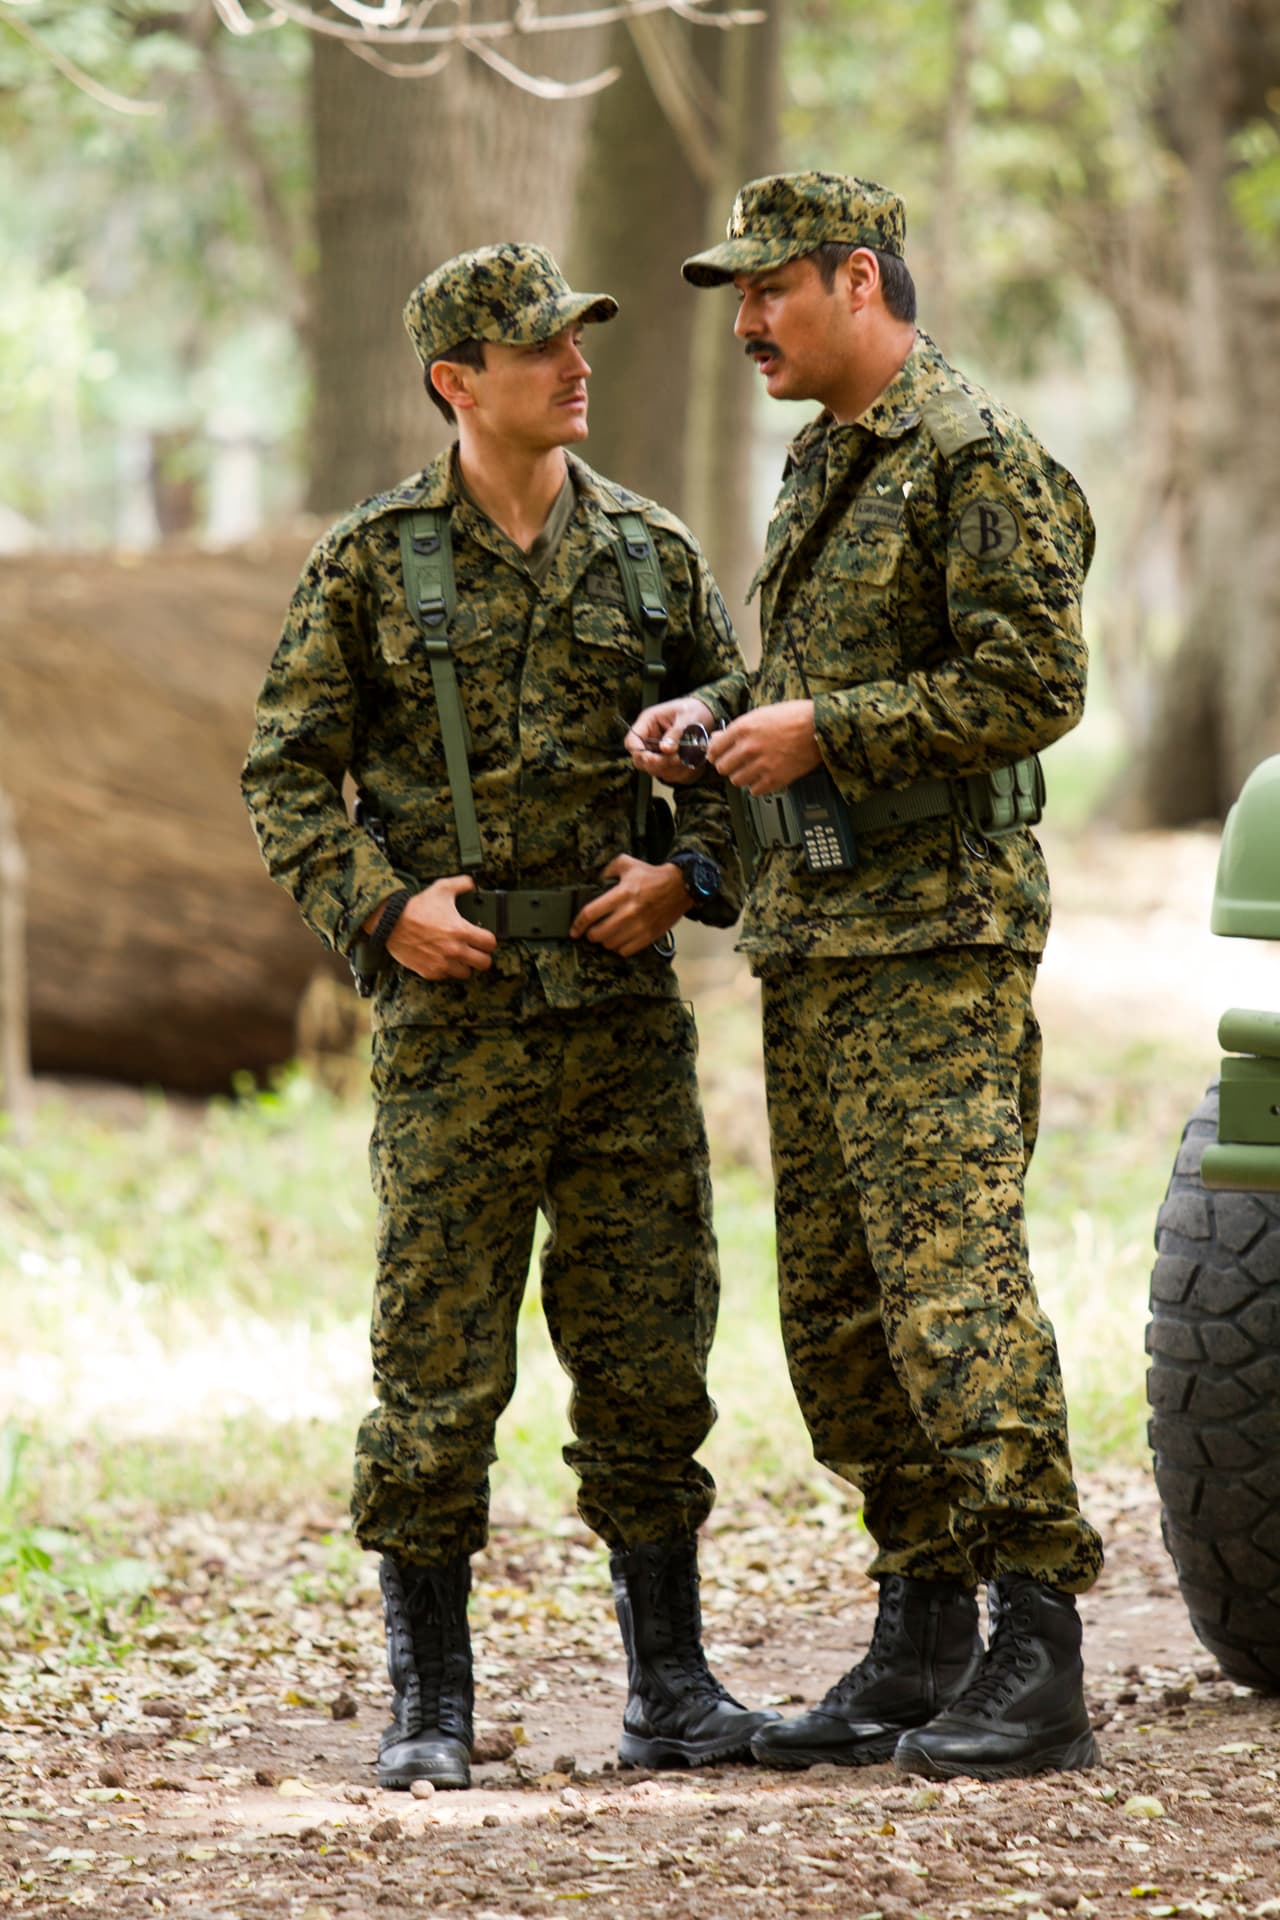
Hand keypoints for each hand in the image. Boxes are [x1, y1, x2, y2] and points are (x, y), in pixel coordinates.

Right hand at [378, 877, 497, 980]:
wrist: (390, 923)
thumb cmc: (416, 907)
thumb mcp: (441, 888)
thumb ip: (462, 884)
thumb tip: (473, 883)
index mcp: (462, 931)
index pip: (490, 943)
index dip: (489, 941)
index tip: (484, 939)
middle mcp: (455, 950)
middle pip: (484, 963)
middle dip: (482, 956)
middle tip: (476, 951)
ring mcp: (442, 963)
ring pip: (466, 973)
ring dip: (465, 965)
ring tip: (459, 957)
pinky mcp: (430, 972)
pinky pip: (446, 976)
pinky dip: (446, 970)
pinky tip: (442, 959)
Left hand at [570, 855, 688, 956]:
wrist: (680, 887)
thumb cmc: (651, 876)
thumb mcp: (626, 863)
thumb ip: (606, 871)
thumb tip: (593, 884)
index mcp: (622, 893)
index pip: (591, 913)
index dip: (578, 924)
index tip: (574, 930)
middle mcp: (629, 912)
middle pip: (598, 933)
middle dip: (590, 934)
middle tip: (591, 931)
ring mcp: (640, 926)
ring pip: (611, 944)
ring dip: (605, 941)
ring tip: (606, 935)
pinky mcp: (649, 936)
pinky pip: (626, 951)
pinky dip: (619, 948)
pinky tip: (619, 940)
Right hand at [624, 696, 714, 786]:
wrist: (704, 713)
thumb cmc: (693, 710)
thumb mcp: (687, 717)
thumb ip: (675, 733)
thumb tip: (665, 750)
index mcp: (648, 722)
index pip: (631, 741)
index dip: (638, 753)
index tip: (653, 758)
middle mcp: (649, 738)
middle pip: (640, 760)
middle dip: (658, 764)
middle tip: (678, 759)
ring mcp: (657, 751)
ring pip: (655, 770)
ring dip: (671, 769)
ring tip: (689, 759)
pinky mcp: (666, 760)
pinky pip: (668, 773)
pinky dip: (679, 772)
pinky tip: (691, 763)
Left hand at [706, 699, 821, 793]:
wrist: (820, 726)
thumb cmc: (795, 716)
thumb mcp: (761, 714)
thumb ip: (738, 728)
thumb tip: (719, 737)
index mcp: (743, 729)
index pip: (714, 749)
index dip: (715, 753)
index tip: (717, 756)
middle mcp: (748, 748)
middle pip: (722, 767)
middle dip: (727, 765)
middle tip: (735, 763)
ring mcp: (761, 765)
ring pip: (736, 781)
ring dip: (741, 776)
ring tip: (751, 770)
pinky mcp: (775, 779)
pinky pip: (754, 790)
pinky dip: (757, 786)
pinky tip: (762, 777)